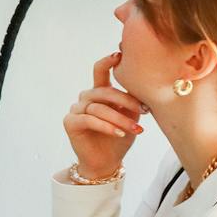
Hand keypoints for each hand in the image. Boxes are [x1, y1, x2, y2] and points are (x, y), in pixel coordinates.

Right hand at [63, 50, 143, 177]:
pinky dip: (106, 126)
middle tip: (144, 110)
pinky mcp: (70, 123)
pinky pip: (89, 120)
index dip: (108, 61)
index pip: (100, 71)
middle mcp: (86, 98)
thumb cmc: (119, 138)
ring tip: (135, 128)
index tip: (119, 54)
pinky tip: (119, 133)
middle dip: (125, 100)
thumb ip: (132, 101)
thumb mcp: (131, 116)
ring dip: (120, 118)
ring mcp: (76, 110)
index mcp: (99, 93)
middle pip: (104, 91)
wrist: (107, 162)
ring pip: (99, 108)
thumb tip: (146, 86)